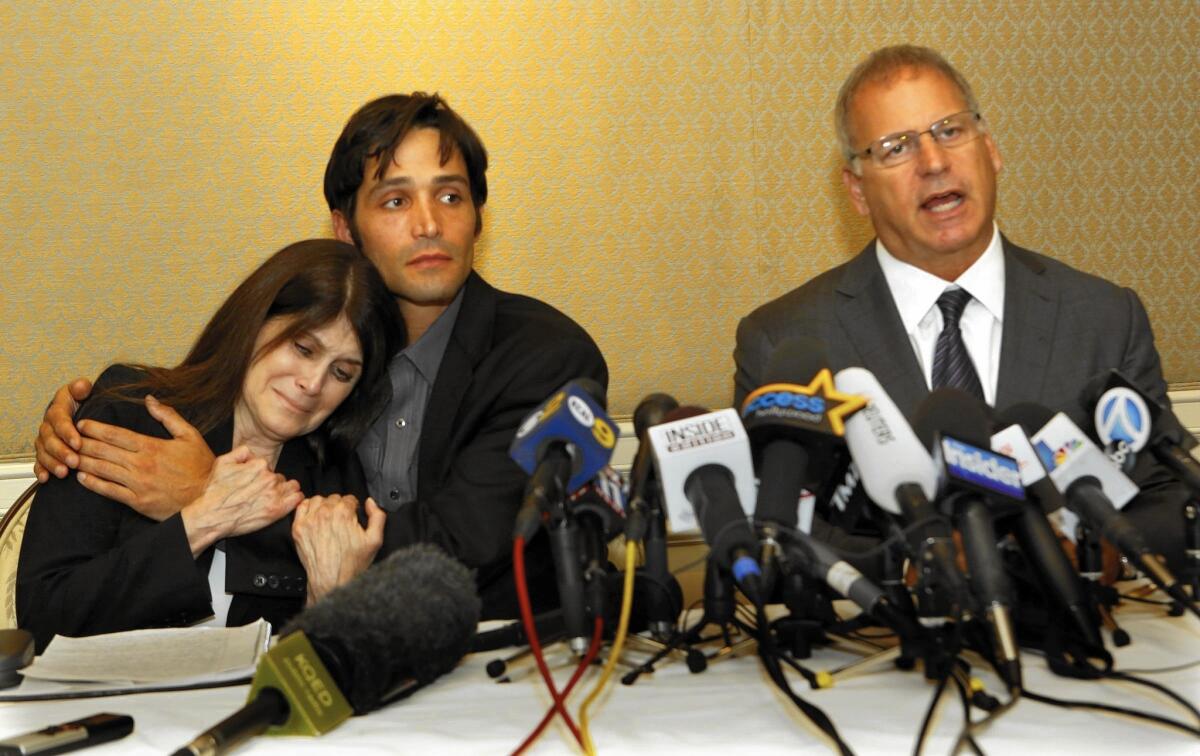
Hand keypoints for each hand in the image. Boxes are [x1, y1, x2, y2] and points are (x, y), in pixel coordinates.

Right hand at [34, 378, 92, 481]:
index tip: (78, 443)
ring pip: (44, 452)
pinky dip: (41, 470)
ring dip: (53, 463)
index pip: (59, 420)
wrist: (78, 411)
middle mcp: (48, 425)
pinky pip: (39, 461)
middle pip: (50, 439)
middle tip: (74, 461)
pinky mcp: (44, 451)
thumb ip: (81, 388)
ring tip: (63, 472)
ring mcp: (44, 439)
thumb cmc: (81, 402)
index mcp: (57, 410)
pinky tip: (45, 478)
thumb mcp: (82, 391)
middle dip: (61, 452)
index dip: (67, 432)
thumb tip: (81, 386)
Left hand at [74, 396, 214, 519]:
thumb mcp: (190, 436)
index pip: (116, 435)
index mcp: (152, 447)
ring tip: (70, 455)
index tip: (82, 424)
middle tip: (69, 438)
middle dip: (84, 443)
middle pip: (104, 451)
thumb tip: (150, 400)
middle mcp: (141, 464)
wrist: (209, 497)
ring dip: (84, 462)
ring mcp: (138, 484)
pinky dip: (94, 484)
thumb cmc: (201, 466)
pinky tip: (82, 478)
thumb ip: (169, 416)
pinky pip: (110, 492)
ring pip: (103, 470)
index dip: (96, 429)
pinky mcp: (138, 502)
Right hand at [181, 446, 302, 555]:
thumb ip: (240, 452)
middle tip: (260, 493)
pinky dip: (294, 499)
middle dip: (273, 484)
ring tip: (272, 498)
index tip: (255, 482)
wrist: (211, 516)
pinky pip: (297, 498)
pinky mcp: (277, 509)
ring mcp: (274, 494)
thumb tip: (251, 452)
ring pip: (292, 487)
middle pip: (280, 477)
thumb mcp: (222, 462)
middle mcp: (269, 478)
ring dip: (285, 491)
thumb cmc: (215, 493)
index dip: (262, 475)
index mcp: (258, 465)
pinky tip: (286, 502)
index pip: (269, 466)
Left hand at [292, 495, 385, 604]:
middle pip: (334, 498)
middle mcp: (325, 514)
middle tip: (342, 520)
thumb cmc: (351, 564)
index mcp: (344, 513)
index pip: (349, 498)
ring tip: (329, 517)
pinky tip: (314, 516)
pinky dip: (308, 508)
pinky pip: (301, 507)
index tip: (353, 515)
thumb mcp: (375, 540)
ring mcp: (310, 520)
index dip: (353, 507)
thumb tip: (371, 503)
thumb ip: (378, 516)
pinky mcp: (299, 528)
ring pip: (318, 500)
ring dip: (324, 505)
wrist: (331, 581)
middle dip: (339, 506)